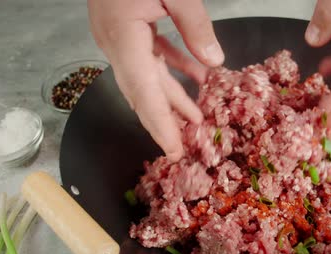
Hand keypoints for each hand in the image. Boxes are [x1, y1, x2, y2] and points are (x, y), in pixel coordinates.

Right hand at [88, 0, 223, 160]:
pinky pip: (151, 54)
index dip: (159, 126)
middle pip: (142, 92)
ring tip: (197, 118)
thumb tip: (214, 64)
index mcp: (123, 37)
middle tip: (186, 145)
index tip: (173, 152)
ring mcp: (118, 34)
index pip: (144, 93)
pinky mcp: (125, 24)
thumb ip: (195, 25)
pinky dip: (174, 66)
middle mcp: (115, 42)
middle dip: (165, 120)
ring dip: (172, 96)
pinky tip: (197, 76)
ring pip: (147, 75)